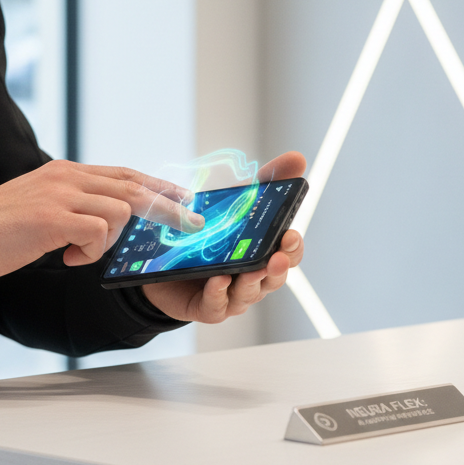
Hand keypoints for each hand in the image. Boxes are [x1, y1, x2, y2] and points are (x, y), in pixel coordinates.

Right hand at [0, 161, 204, 278]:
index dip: (157, 185)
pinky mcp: (53, 218)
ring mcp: (60, 195)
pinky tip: (66, 258)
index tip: (183, 197)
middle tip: (191, 222)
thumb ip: (75, 207)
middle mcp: (67, 177)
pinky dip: (90, 251)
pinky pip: (97, 233)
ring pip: (120, 210)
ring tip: (81, 252)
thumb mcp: (44, 207)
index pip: (124, 174)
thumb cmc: (1, 229)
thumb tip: (110, 223)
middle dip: (168, 206)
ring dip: (112, 239)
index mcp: (66, 172)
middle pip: (133, 186)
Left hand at [141, 151, 306, 323]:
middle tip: (277, 256)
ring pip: (249, 293)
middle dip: (278, 267)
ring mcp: (232, 294)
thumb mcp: (236, 203)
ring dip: (251, 283)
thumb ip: (266, 182)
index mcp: (264, 253)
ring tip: (248, 271)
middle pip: (274, 277)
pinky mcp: (208, 306)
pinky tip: (218, 280)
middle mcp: (254, 277)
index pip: (289, 253)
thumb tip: (297, 158)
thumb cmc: (211, 235)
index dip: (293, 247)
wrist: (166, 262)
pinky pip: (217, 305)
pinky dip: (219, 294)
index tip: (290, 234)